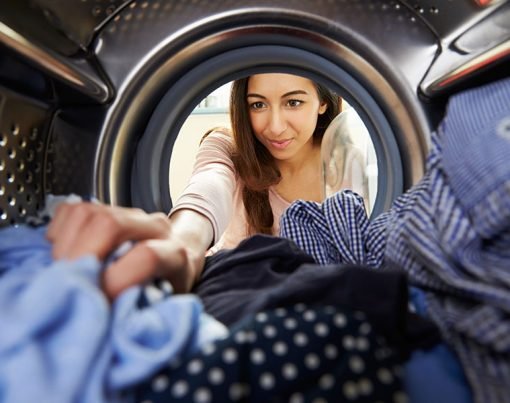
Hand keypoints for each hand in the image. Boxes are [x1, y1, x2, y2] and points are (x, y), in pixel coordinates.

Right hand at [47, 202, 212, 299]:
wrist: (174, 261)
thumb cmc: (166, 291)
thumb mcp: (163, 308)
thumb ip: (142, 313)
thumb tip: (111, 326)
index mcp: (174, 254)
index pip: (146, 256)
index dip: (118, 280)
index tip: (99, 303)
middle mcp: (153, 227)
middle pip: (110, 224)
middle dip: (81, 256)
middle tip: (69, 286)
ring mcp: (129, 214)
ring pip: (87, 213)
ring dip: (66, 246)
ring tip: (65, 273)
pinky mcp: (107, 208)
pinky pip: (72, 210)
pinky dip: (59, 233)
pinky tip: (64, 254)